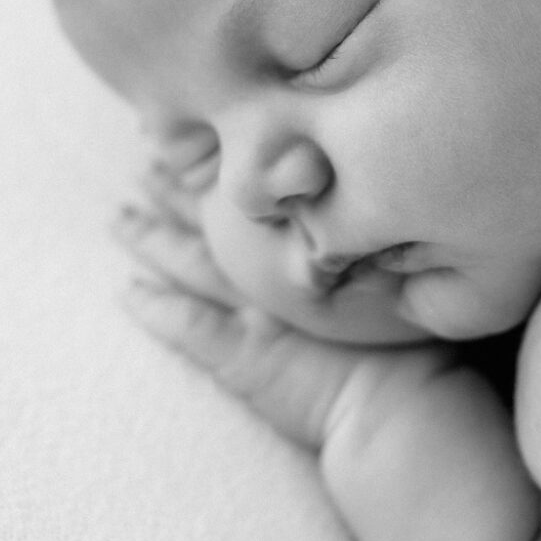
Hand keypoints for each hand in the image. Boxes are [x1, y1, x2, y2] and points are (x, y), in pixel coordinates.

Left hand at [114, 164, 445, 450]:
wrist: (404, 404)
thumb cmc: (422, 342)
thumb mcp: (409, 272)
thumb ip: (388, 237)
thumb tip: (386, 184)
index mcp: (313, 245)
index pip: (258, 194)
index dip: (228, 167)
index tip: (202, 137)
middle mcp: (277, 269)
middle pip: (214, 219)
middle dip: (177, 191)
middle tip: (145, 164)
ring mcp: (254, 312)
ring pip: (189, 263)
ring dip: (152, 239)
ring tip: (119, 217)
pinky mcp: (241, 357)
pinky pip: (186, 327)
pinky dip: (154, 310)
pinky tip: (126, 295)